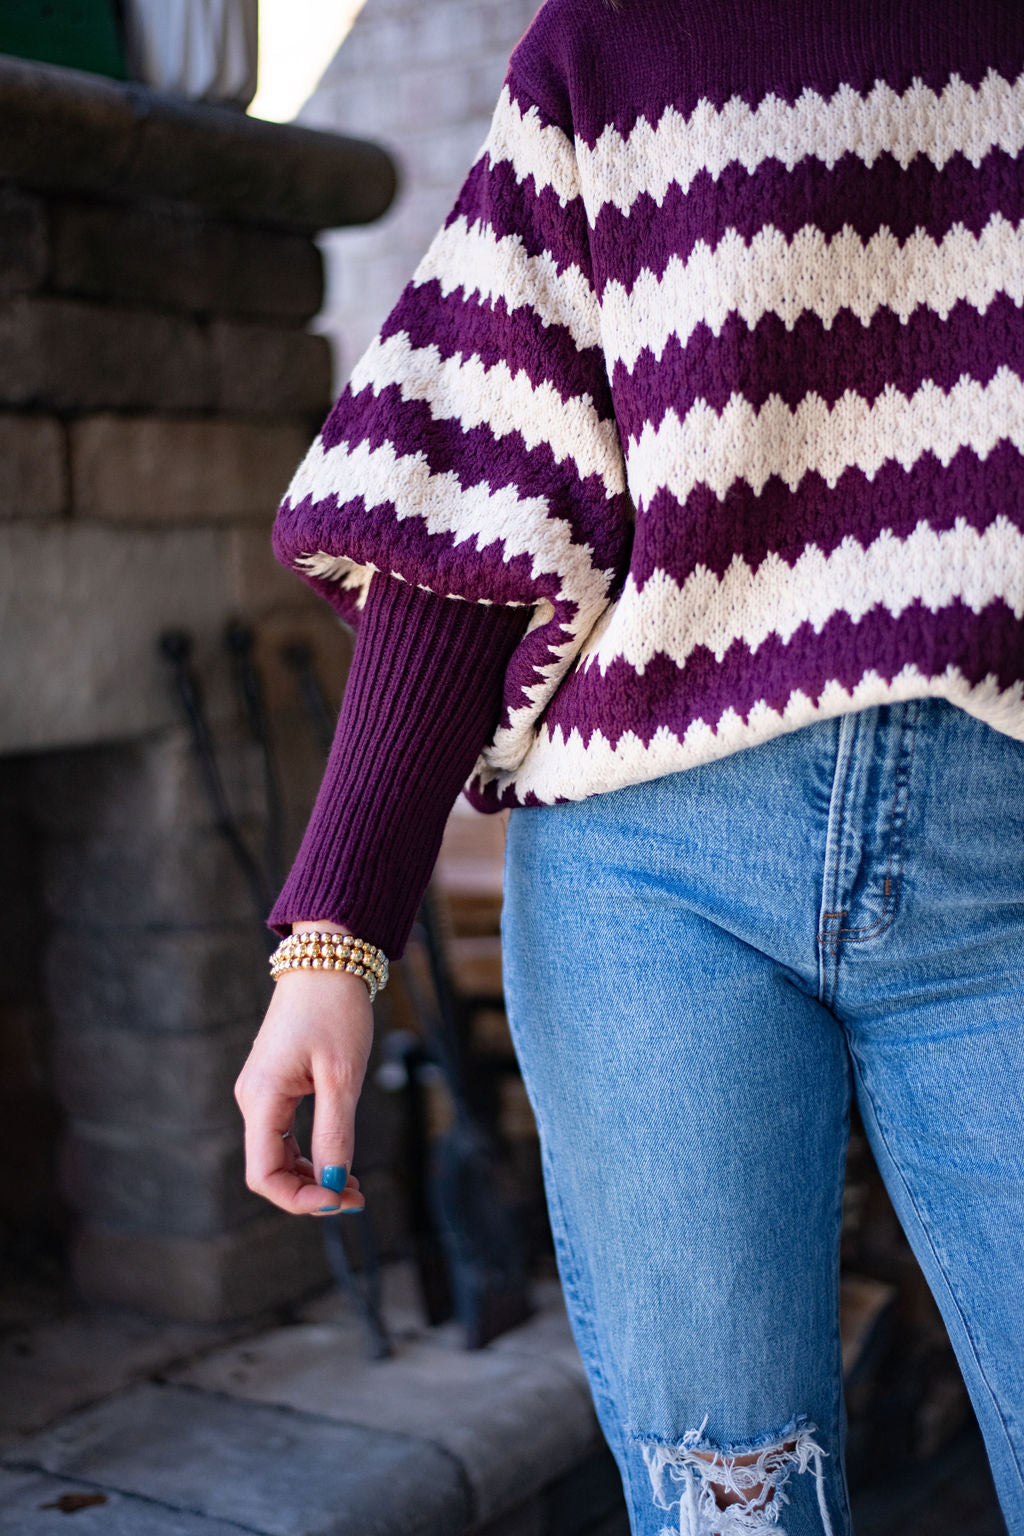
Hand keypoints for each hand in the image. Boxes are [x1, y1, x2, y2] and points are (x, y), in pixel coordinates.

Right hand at [234, 931, 373, 1215]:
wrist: (328, 958)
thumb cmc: (335, 1010)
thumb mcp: (342, 1076)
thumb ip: (335, 1133)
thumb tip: (334, 1183)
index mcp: (261, 1098)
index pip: (264, 1174)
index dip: (299, 1198)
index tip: (341, 1200)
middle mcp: (254, 1098)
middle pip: (271, 1169)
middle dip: (311, 1191)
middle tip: (359, 1199)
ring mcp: (263, 1091)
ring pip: (279, 1154)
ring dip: (314, 1175)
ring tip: (356, 1187)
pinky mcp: (277, 1083)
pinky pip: (287, 1133)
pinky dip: (312, 1153)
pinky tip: (341, 1160)